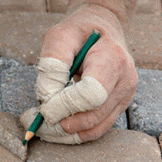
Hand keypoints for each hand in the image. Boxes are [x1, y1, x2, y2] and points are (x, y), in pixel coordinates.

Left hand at [21, 4, 136, 143]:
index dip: (64, 105)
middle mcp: (125, 80)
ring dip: (65, 133)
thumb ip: (52, 65)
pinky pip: (97, 129)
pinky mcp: (119, 107)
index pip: (91, 94)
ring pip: (95, 129)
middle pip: (93, 116)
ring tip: (43, 126)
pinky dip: (74, 133)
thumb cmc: (79, 32)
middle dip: (60, 123)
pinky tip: (57, 126)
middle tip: (36, 120)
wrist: (104, 28)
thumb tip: (47, 98)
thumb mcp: (59, 36)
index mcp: (112, 58)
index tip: (43, 107)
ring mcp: (125, 96)